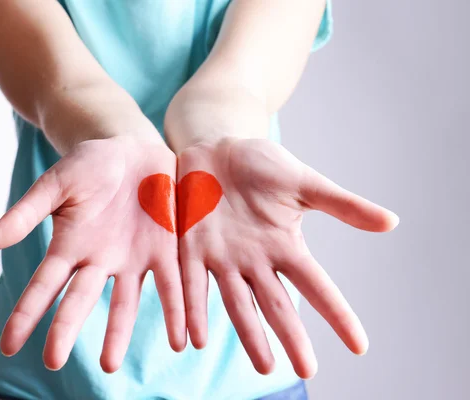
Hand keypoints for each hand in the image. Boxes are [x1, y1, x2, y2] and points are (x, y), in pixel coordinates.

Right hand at [0, 136, 185, 371]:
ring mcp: (133, 258)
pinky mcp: (165, 249)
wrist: (133, 149)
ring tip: (110, 364)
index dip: (25, 314)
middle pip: (79, 300)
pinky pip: (171, 283)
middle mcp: (99, 260)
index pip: (43, 285)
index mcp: (70, 246)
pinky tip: (182, 339)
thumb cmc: (89, 165)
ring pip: (125, 302)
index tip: (7, 346)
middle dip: (65, 329)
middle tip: (51, 363)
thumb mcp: (55, 184)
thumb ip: (26, 213)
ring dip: (118, 332)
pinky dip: (176, 310)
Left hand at [177, 137, 397, 377]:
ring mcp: (222, 258)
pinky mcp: (190, 249)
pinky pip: (191, 284)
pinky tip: (193, 340)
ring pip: (237, 303)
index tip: (360, 346)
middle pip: (277, 304)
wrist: (216, 148)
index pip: (316, 285)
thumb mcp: (302, 182)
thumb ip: (341, 204)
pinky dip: (191, 311)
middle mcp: (254, 260)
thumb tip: (392, 222)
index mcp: (284, 245)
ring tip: (264, 367)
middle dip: (291, 336)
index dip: (337, 314)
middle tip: (307, 370)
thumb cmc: (261, 165)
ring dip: (249, 335)